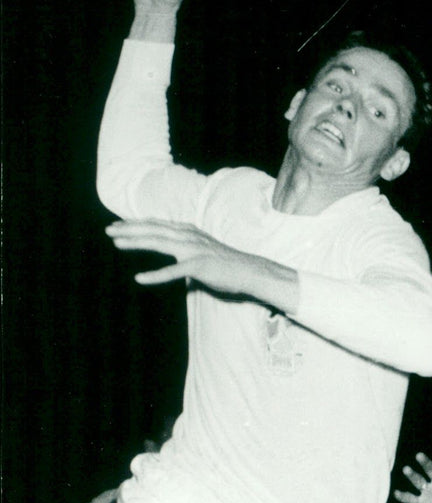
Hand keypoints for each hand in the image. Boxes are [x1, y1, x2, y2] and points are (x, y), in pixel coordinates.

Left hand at [106, 219, 257, 295]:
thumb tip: (179, 257)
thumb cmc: (227, 264)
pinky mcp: (198, 266)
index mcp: (188, 232)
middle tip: (109, 229)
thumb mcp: (203, 250)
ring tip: (117, 242)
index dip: (136, 224)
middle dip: (129, 228)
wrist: (250, 271)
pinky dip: (155, 275)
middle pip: (152, 229)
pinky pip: (172, 271)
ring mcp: (193, 249)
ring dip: (136, 241)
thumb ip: (188, 250)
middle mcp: (188, 236)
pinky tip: (139, 278)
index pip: (157, 225)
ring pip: (158, 242)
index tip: (118, 225)